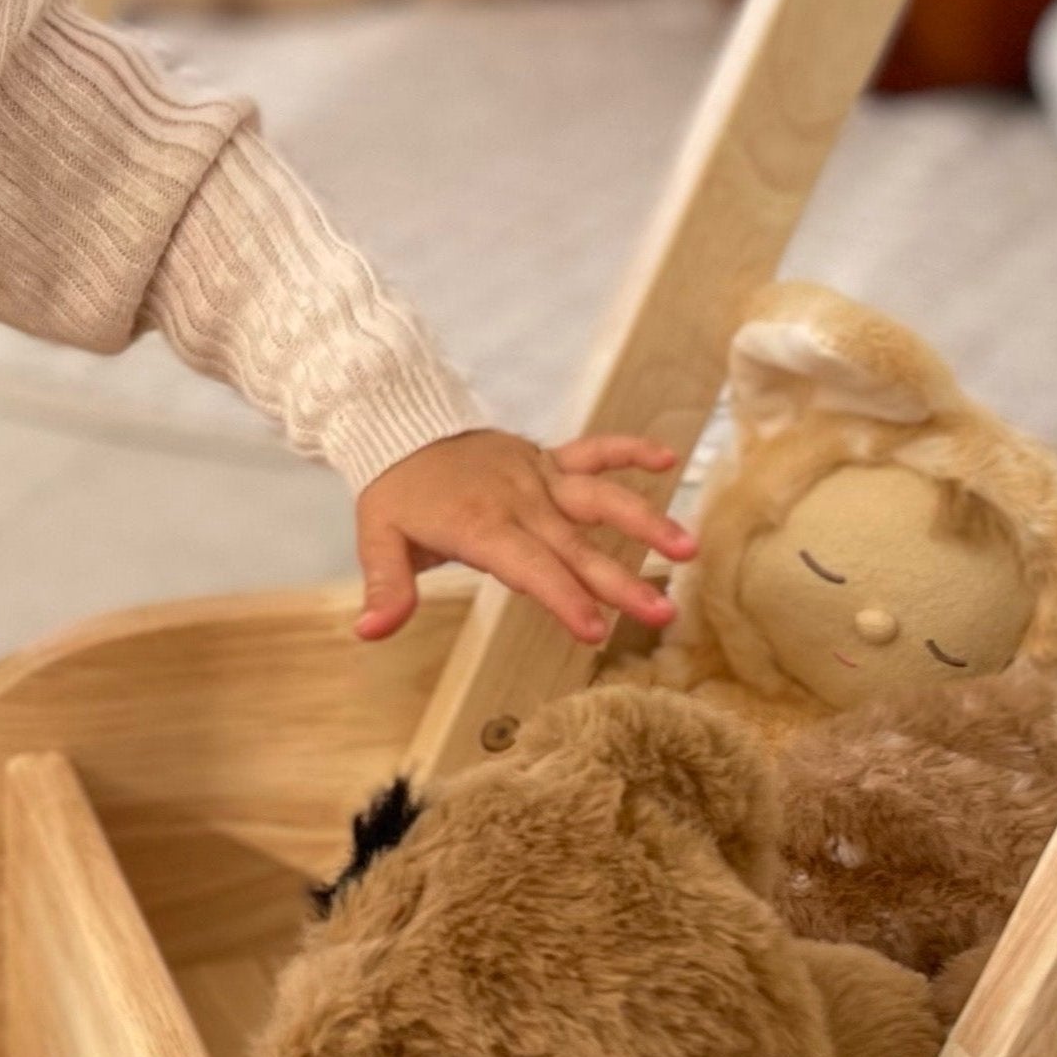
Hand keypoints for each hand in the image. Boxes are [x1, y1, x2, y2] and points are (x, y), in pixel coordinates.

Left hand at [354, 431, 696, 645]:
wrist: (400, 425)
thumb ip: (386, 586)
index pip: (530, 568)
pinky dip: (628, 449)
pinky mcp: (548, 457)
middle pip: (576, 547)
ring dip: (645, 520)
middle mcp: (520, 501)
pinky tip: (666, 457)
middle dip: (621, 582)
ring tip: (687, 546)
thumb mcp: (378, 537)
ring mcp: (539, 476)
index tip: (593, 630)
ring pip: (599, 498)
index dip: (562, 598)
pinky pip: (594, 449)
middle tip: (662, 612)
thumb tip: (370, 631)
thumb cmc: (397, 491)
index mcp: (482, 525)